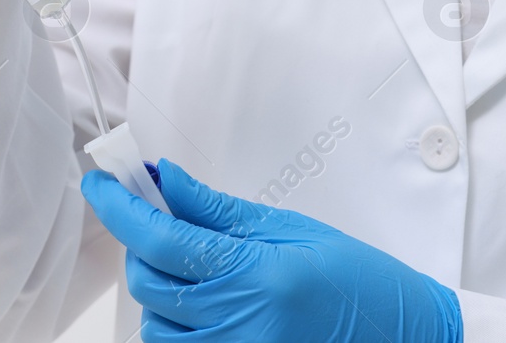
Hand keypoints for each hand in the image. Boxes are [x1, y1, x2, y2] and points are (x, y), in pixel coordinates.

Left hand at [82, 159, 462, 341]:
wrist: (406, 339)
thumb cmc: (358, 282)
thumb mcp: (290, 230)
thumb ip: (217, 210)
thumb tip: (163, 179)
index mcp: (258, 277)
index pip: (163, 239)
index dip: (121, 207)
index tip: (99, 183)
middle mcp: (240, 328)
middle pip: (148, 282)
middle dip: (145, 246)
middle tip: (167, 222)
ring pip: (155, 324)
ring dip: (161, 292)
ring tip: (202, 274)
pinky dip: (176, 328)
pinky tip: (203, 308)